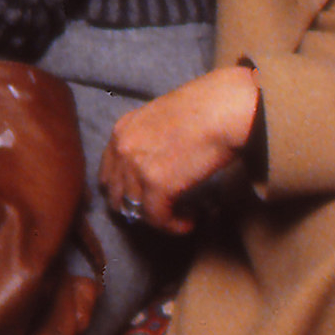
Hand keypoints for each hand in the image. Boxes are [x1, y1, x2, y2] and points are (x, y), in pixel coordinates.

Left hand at [102, 63, 260, 234]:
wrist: (225, 108)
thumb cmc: (207, 108)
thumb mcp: (163, 119)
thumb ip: (151, 141)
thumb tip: (160, 166)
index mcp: (122, 130)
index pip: (109, 172)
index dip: (126, 190)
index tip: (146, 197)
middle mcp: (122, 148)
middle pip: (116, 195)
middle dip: (138, 207)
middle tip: (164, 209)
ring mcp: (136, 167)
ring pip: (136, 211)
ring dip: (160, 217)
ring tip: (183, 214)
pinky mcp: (157, 185)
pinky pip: (158, 219)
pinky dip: (175, 225)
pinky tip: (191, 220)